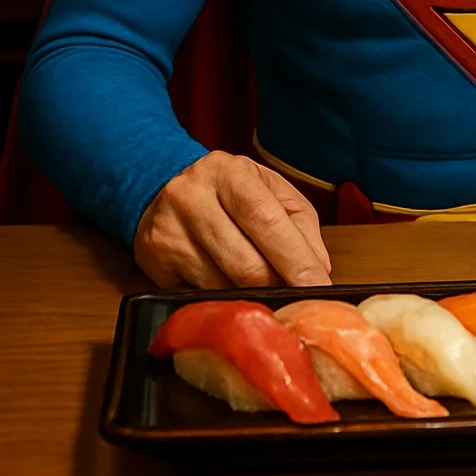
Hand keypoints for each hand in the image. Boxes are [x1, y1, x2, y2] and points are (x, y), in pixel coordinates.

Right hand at [134, 151, 333, 289]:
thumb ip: (301, 226)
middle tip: (298, 300)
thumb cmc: (230, 193)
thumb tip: (319, 269)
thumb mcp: (270, 191)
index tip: (320, 287)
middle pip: (245, 262)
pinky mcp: (155, 264)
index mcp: (230, 172)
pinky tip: (231, 292)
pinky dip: (224, 303)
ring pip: (223, 287)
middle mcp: (193, 197)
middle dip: (278, 286)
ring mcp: (169, 231)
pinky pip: (200, 298)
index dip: (296, 259)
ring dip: (252, 298)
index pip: (267, 220)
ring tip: (264, 291)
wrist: (164, 189)